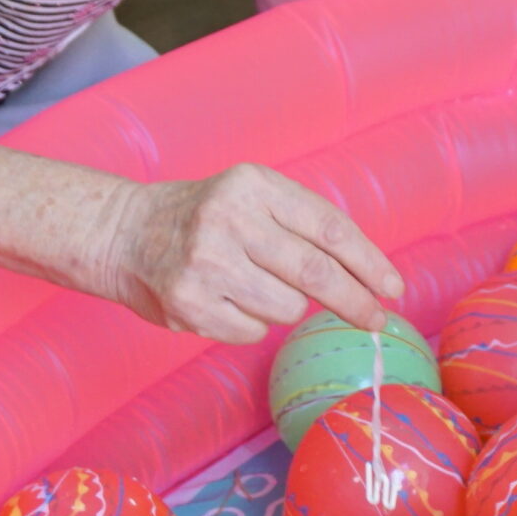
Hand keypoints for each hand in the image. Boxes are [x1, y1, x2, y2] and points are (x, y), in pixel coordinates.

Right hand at [103, 165, 404, 342]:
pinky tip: (227, 300)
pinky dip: (253, 323)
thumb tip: (367, 276)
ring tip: (255, 285)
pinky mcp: (189, 305)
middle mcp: (229, 220)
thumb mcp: (252, 196)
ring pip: (287, 307)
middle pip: (316, 273)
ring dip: (288, 306)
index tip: (393, 289)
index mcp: (254, 185)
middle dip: (355, 301)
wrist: (123, 233)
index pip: (329, 227)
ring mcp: (206, 265)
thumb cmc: (206, 216)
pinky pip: (253, 330)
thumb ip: (303, 224)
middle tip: (376, 320)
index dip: (368, 262)